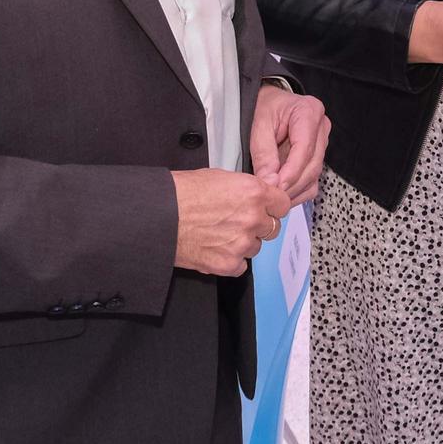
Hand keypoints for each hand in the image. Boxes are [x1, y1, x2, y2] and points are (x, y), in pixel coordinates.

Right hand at [170, 169, 290, 276]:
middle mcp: (252, 218)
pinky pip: (241, 266)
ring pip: (256, 247)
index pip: (283, 205)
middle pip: (272, 228)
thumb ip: (249, 187)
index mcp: (254, 193)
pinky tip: (216, 249)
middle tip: (239, 222)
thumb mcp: (222, 177)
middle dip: (259, 226)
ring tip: (221, 235)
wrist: (159, 216)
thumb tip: (264, 191)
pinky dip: (231, 261)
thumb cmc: (183, 193)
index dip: (273, 207)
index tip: (267, 210)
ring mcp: (242, 243)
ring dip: (244, 243)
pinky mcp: (228, 264)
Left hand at [248, 83, 329, 206]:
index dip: (291, 172)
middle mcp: (321, 127)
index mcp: (309, 112)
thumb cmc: (266, 107)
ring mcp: (322, 143)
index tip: (276, 187)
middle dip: (291, 185)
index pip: (305, 149)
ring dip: (294, 191)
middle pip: (312, 165)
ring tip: (274, 197)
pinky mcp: (317, 156)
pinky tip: (283, 194)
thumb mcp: (259, 124)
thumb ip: (264, 153)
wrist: (271, 103)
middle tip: (271, 197)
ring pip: (314, 176)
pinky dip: (298, 191)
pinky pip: (312, 181)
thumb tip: (269, 181)